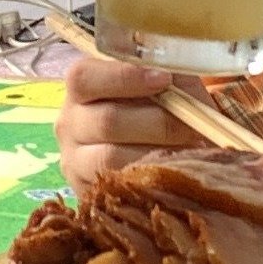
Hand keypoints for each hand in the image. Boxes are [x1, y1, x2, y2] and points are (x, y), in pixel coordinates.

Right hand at [55, 55, 200, 188]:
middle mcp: (70, 123)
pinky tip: (173, 171)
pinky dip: (150, 179)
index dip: (125, 77)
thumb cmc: (158, 104)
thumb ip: (170, 72)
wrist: (151, 146)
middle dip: (157, 122)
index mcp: (81, 85)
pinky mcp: (87, 192)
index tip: (164, 80)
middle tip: (192, 125)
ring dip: (156, 153)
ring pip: (111, 158)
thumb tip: (182, 72)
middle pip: (107, 121)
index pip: (85, 77)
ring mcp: (75, 160)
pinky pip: (118, 188)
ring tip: (189, 150)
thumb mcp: (164, 80)